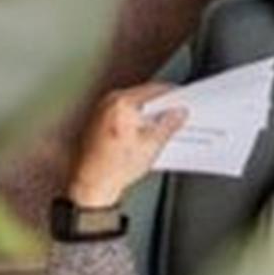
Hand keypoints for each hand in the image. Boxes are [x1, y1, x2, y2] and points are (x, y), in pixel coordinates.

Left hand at [66, 85, 187, 210]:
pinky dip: (132, 119)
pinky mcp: (95, 122)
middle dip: (159, 106)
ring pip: (131, 105)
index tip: (182, 101)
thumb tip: (178, 114)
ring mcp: (99, 111)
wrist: (91, 185)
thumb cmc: (114, 168)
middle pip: (141, 96)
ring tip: (156, 130)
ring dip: (145, 113)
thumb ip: (169, 124)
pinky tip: (140, 136)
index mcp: (122, 102)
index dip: (173, 95)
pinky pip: (120, 113)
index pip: (154, 89)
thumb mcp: (151, 145)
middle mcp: (107, 102)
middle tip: (173, 117)